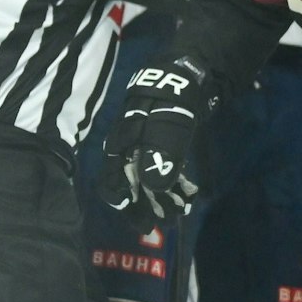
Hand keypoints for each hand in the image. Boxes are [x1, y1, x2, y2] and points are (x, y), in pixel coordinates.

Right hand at [100, 56, 212, 218]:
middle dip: (148, 207)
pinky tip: (189, 193)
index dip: (124, 204)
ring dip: (164, 199)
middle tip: (166, 225)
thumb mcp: (165, 125)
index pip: (111, 182)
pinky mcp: (162, 147)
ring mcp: (145, 148)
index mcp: (120, 145)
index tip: (142, 222)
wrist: (184, 76)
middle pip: (132, 186)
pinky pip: (164, 171)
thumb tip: (154, 187)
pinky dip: (175, 184)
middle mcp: (128, 150)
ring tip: (181, 212)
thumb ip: (159, 153)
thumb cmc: (170, 99)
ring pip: (150, 181)